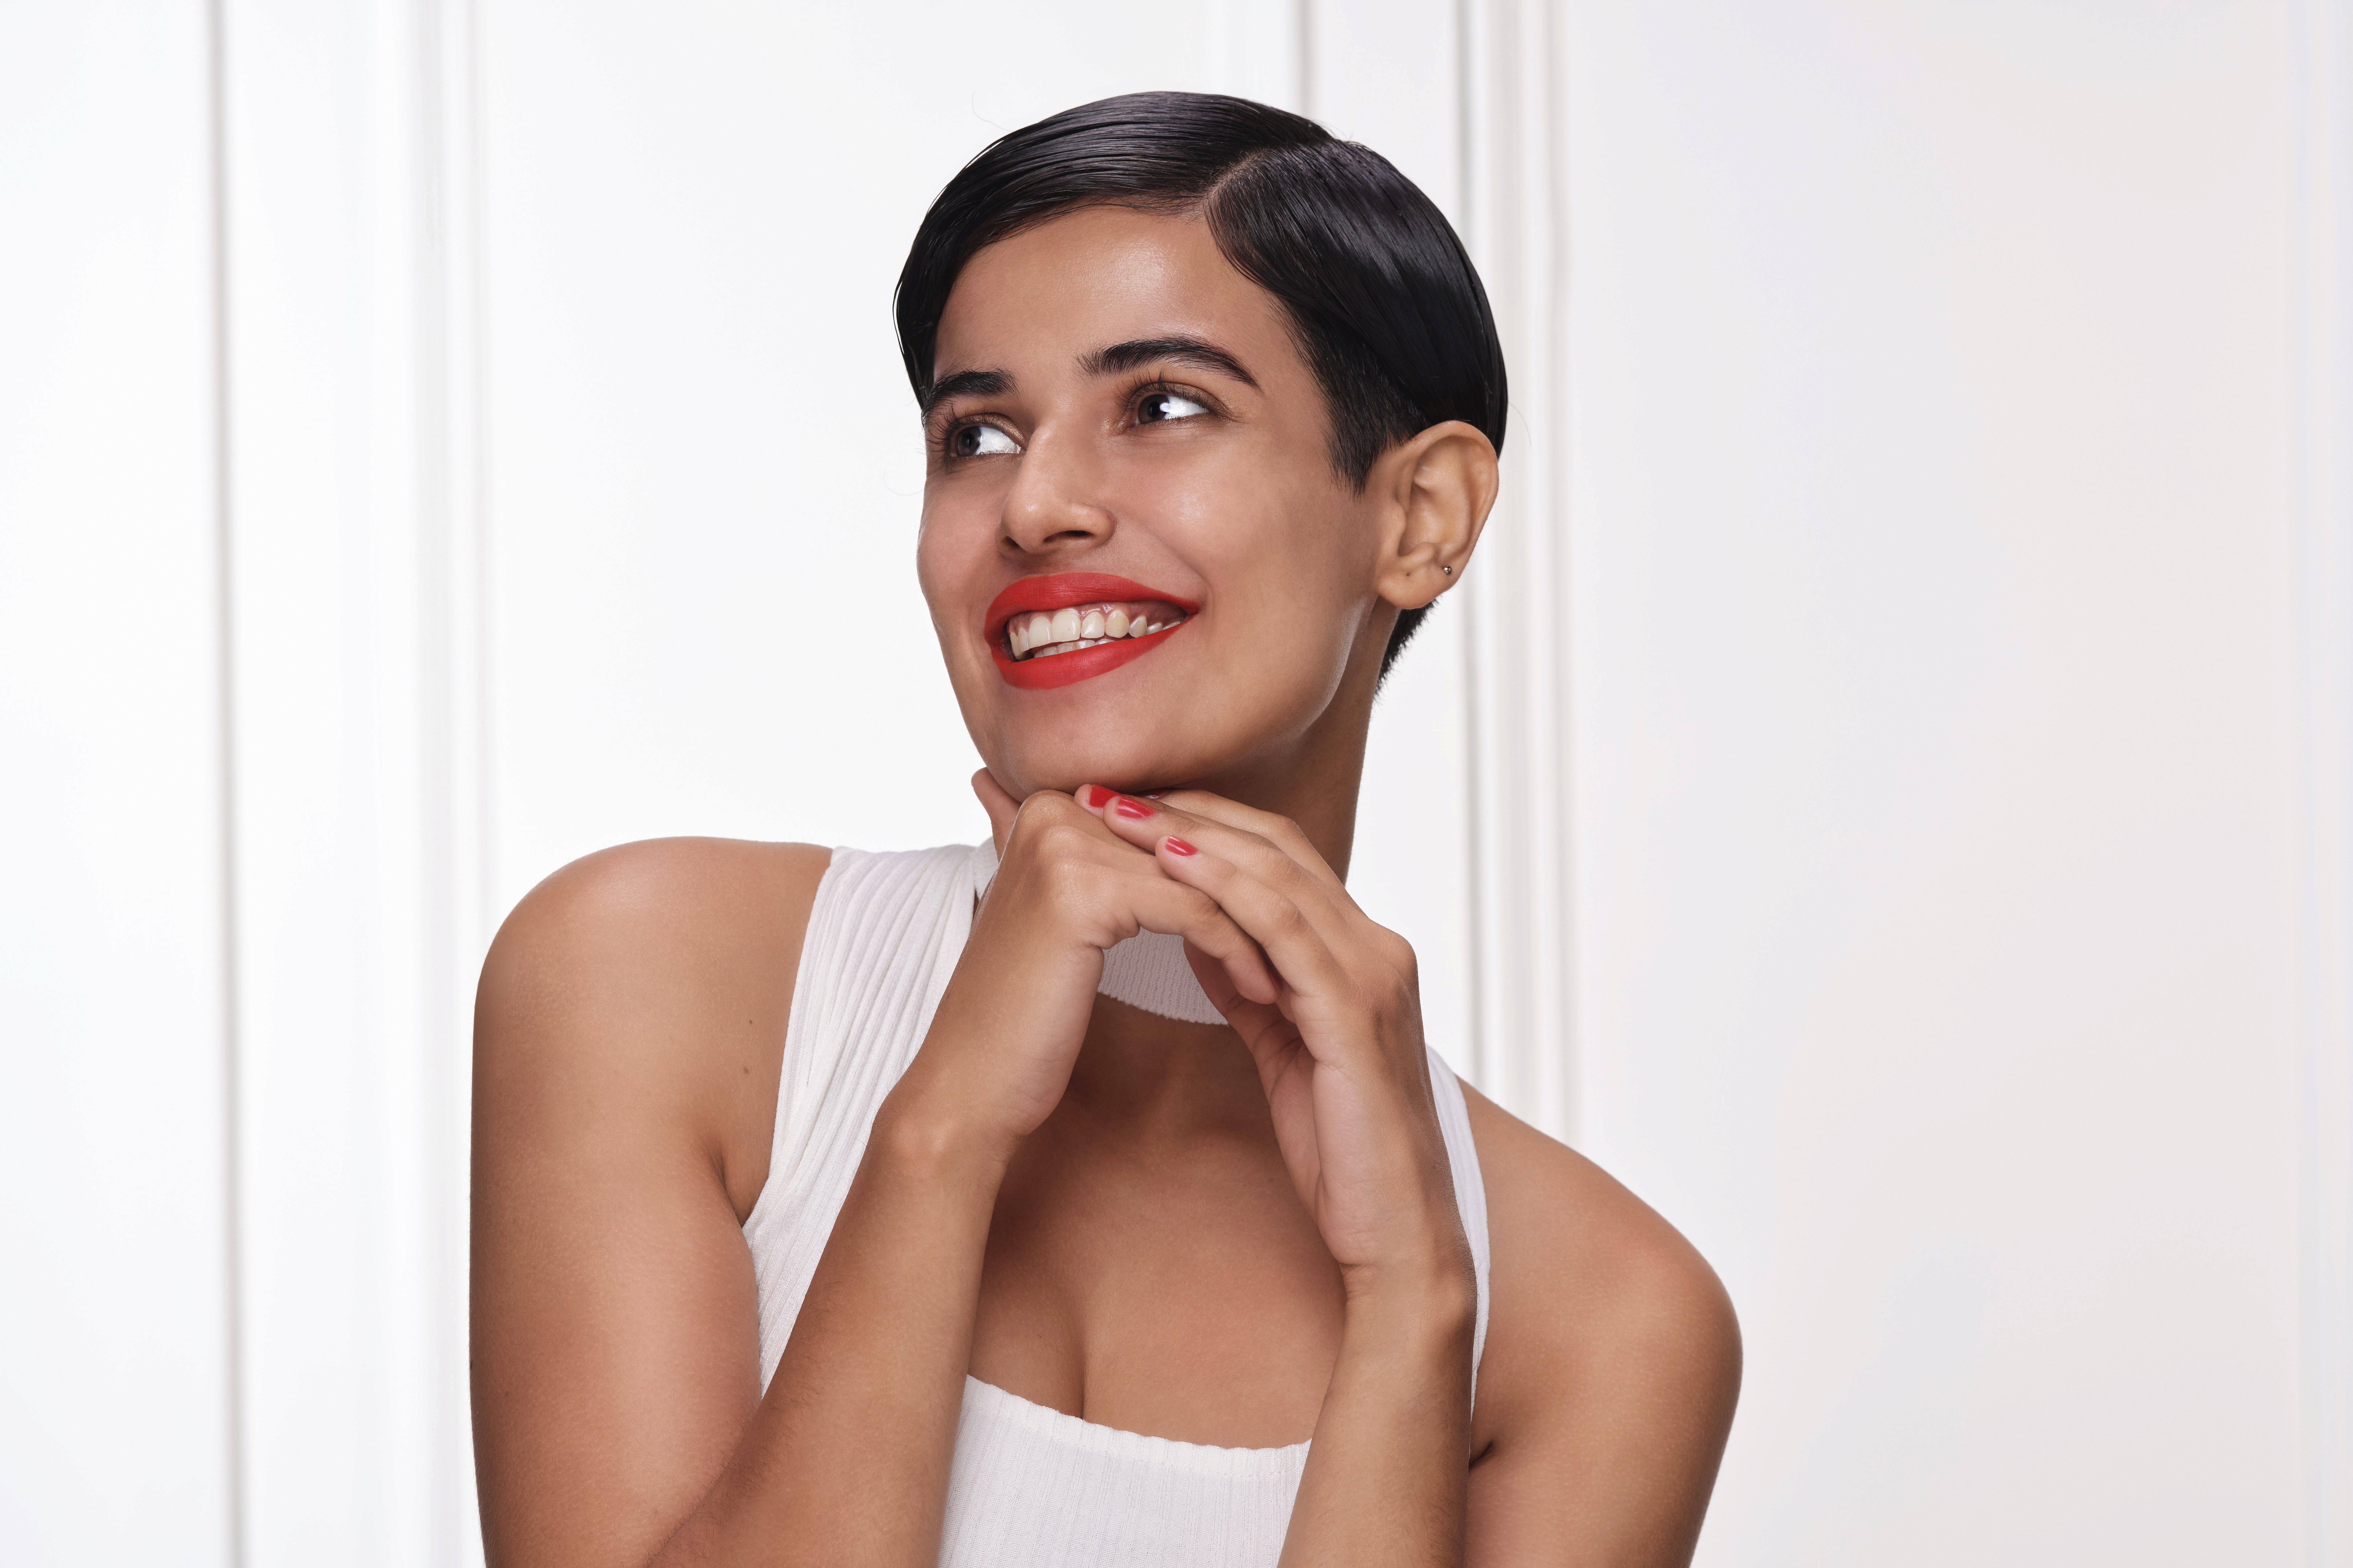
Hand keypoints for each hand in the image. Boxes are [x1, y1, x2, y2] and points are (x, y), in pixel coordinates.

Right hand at [885, 772, 1280, 1157]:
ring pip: (1202, 879)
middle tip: (1305, 948)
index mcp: (1049, 805)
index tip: (1278, 923)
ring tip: (1295, 975)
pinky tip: (1263, 992)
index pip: (1171, 828)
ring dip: (1257, 930)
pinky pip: (1193, 912)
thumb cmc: (1024, 1014)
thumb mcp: (1068, 924)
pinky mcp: (1083, 890)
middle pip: (1190, 847)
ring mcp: (1064, 845)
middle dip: (1252, 901)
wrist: (971, 1085)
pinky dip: (1237, 952)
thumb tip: (1115, 811)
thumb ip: (1096, 863)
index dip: (1229, 877)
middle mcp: (1053, 809)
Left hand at [1080, 786, 1472, 1299]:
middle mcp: (1376, 948)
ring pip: (1278, 874)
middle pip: (1277, 846)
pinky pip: (1285, 930)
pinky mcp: (1356, 1012)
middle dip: (1189, 810)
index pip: (1279, 856)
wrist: (1396, 1234)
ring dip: (1194, 835)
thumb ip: (1254, 987)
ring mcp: (1374, 974)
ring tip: (1121, 813)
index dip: (1203, 821)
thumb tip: (1202, 935)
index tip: (1127, 805)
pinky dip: (1228, 889)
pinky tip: (1174, 865)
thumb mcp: (1284, 1048)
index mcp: (1360, 953)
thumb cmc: (1344, 1151)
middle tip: (1109, 786)